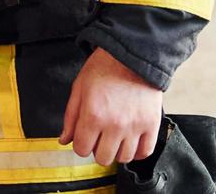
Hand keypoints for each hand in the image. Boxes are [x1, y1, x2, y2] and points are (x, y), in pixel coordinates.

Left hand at [60, 47, 162, 165]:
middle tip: (99, 138)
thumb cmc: (102, 70)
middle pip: (103, 158)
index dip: (80, 145)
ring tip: (114, 138)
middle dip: (97, 150)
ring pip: (124, 158)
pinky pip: (146, 152)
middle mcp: (114, 125)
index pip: (82, 149)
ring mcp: (135, 127)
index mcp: (92, 115)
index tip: (84, 138)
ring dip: (117, 151)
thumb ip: (70, 118)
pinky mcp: (152, 125)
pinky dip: (137, 152)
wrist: (130, 57)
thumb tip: (64, 140)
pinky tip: (130, 142)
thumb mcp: (78, 89)